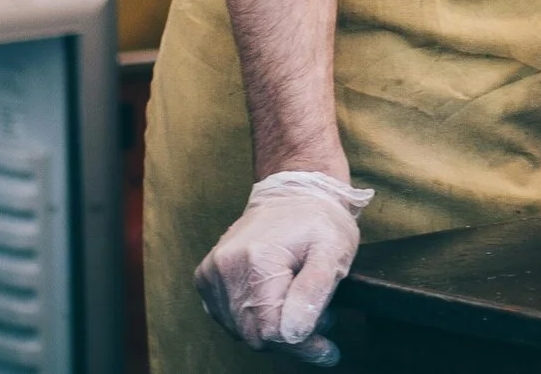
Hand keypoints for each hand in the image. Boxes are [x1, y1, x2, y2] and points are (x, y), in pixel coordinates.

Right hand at [194, 171, 373, 364]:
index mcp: (256, 261)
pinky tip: (276, 298)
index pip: (272, 330)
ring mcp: (210, 275)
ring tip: (299, 301)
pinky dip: (254, 318)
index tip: (328, 349)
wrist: (294, 192)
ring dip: (272, 327)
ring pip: (242, 331)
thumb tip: (293, 334)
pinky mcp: (206, 279)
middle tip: (319, 317)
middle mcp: (224, 269)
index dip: (302, 344)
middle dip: (290, 336)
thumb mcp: (335, 249)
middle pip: (255, 335)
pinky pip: (230, 318)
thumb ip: (314, 292)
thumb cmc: (319, 219)